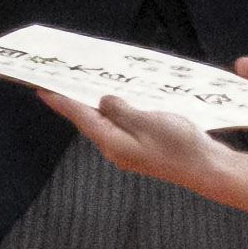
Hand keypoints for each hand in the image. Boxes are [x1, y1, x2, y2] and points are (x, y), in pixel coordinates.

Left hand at [44, 84, 247, 217]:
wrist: (206, 169)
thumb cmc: (179, 146)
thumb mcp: (147, 120)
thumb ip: (120, 109)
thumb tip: (103, 101)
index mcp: (111, 141)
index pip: (79, 116)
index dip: (61, 101)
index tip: (41, 89)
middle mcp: (115, 148)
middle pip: (89, 119)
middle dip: (76, 99)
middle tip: (64, 79)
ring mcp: (129, 150)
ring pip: (107, 122)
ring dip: (98, 103)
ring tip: (90, 83)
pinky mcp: (143, 148)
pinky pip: (124, 125)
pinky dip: (119, 110)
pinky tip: (123, 99)